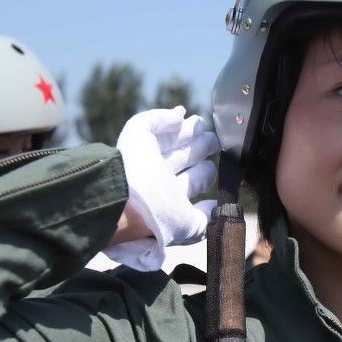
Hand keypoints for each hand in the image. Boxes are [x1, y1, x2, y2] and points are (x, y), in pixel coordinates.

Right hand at [105, 107, 218, 270]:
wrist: (126, 202)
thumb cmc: (159, 217)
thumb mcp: (188, 226)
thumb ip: (204, 218)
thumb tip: (215, 203)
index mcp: (167, 198)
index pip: (189, 181)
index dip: (203, 173)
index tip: (213, 166)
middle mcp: (156, 177)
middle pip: (182, 157)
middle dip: (199, 148)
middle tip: (214, 141)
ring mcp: (145, 155)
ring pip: (170, 138)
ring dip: (187, 130)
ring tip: (202, 124)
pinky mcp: (135, 136)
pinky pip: (150, 123)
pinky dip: (165, 117)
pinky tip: (180, 114)